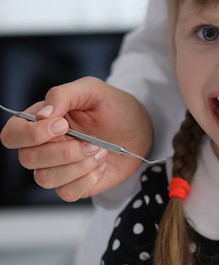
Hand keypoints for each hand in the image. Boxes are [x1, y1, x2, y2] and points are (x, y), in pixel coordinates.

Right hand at [0, 76, 151, 200]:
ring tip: (100, 151)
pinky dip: (88, 179)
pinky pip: (66, 193)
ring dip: (78, 165)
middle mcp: (43, 146)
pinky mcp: (74, 185)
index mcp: (41, 121)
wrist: (141, 129)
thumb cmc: (115, 107)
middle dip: (63, 151)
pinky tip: (101, 165)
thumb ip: (64, 95)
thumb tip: (42, 115)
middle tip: (92, 142)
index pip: (12, 134)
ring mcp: (58, 168)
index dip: (31, 134)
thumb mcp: (93, 90)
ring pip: (44, 178)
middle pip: (27, 159)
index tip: (63, 125)